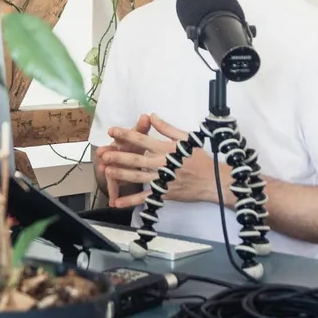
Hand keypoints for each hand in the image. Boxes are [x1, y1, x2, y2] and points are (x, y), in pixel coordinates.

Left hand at [98, 115, 232, 208]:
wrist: (213, 181)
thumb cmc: (199, 158)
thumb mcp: (185, 138)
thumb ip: (166, 128)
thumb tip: (151, 116)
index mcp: (166, 148)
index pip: (142, 140)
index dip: (126, 134)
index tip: (112, 131)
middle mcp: (162, 164)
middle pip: (136, 159)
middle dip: (118, 156)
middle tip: (103, 154)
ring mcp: (162, 180)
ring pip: (137, 177)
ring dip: (121, 175)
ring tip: (106, 172)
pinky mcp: (163, 194)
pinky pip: (144, 198)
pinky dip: (130, 201)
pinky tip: (117, 202)